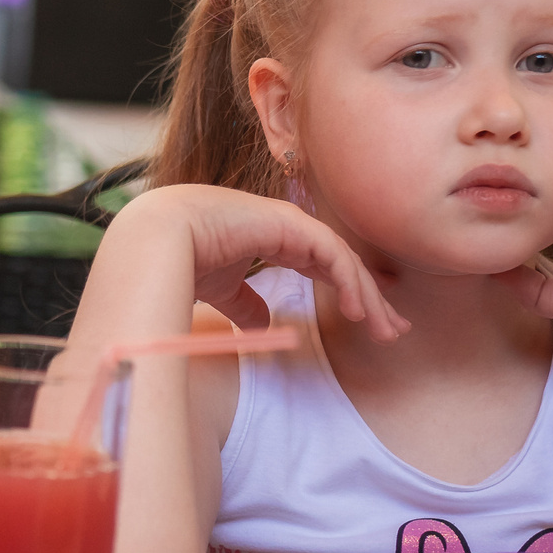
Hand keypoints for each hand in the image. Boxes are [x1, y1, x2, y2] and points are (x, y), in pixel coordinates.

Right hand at [127, 184, 409, 340]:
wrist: (157, 240)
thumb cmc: (181, 261)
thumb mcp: (222, 290)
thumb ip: (245, 304)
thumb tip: (263, 323)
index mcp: (273, 238)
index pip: (326, 266)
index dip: (350, 293)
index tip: (371, 324)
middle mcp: (289, 227)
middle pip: (344, 264)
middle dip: (371, 298)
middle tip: (394, 330)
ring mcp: (291, 222)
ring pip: (344, 260)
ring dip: (367, 295)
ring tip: (384, 327)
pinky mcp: (291, 224)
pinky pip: (332, 255)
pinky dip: (348, 281)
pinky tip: (357, 308)